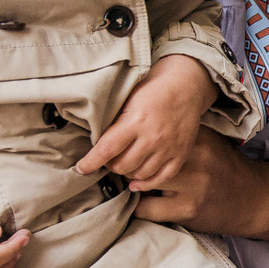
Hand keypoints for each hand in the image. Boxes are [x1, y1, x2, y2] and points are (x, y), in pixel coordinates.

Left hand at [77, 55, 215, 185]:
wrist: (187, 83)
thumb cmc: (154, 86)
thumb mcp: (129, 96)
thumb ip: (116, 120)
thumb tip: (96, 140)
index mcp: (136, 121)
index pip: (107, 149)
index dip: (91, 162)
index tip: (81, 168)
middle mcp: (152, 137)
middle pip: (122, 166)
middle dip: (110, 165)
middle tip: (108, 159)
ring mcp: (168, 147)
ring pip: (140, 174)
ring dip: (127, 173)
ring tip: (123, 166)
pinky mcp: (181, 153)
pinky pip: (162, 177)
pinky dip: (147, 183)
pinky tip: (136, 183)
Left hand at [127, 126, 268, 246]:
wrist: (254, 199)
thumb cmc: (224, 168)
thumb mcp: (208, 142)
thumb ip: (182, 137)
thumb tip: (141, 130)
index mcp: (197, 137)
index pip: (153, 132)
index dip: (134, 139)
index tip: (123, 144)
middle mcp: (195, 157)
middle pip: (143, 156)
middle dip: (128, 163)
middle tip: (119, 167)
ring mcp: (192, 184)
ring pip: (142, 182)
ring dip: (132, 184)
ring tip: (130, 184)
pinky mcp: (188, 209)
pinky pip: (147, 208)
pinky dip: (139, 207)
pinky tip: (143, 203)